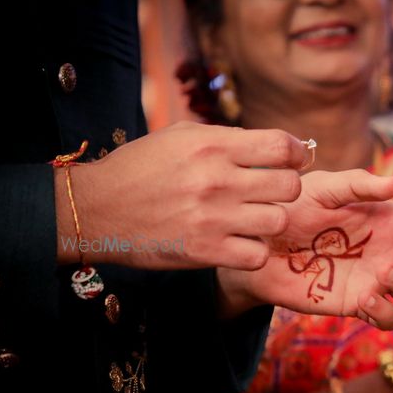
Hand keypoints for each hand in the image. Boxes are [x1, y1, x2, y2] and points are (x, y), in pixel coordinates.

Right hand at [65, 122, 312, 269]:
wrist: (95, 209)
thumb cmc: (140, 169)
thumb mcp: (180, 137)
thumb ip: (226, 138)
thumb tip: (271, 146)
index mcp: (212, 146)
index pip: (282, 146)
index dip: (296, 153)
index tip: (291, 161)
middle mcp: (217, 180)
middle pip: (289, 186)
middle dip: (286, 188)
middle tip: (269, 193)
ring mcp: (213, 218)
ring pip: (278, 221)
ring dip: (269, 221)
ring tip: (251, 219)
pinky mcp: (205, 251)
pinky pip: (257, 255)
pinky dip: (253, 251)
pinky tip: (239, 242)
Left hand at [217, 169, 392, 329]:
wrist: (258, 248)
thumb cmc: (292, 211)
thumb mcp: (322, 189)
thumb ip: (357, 185)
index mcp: (389, 219)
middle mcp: (391, 250)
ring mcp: (378, 279)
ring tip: (384, 273)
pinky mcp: (359, 304)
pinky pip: (390, 318)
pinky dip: (385, 311)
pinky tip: (365, 297)